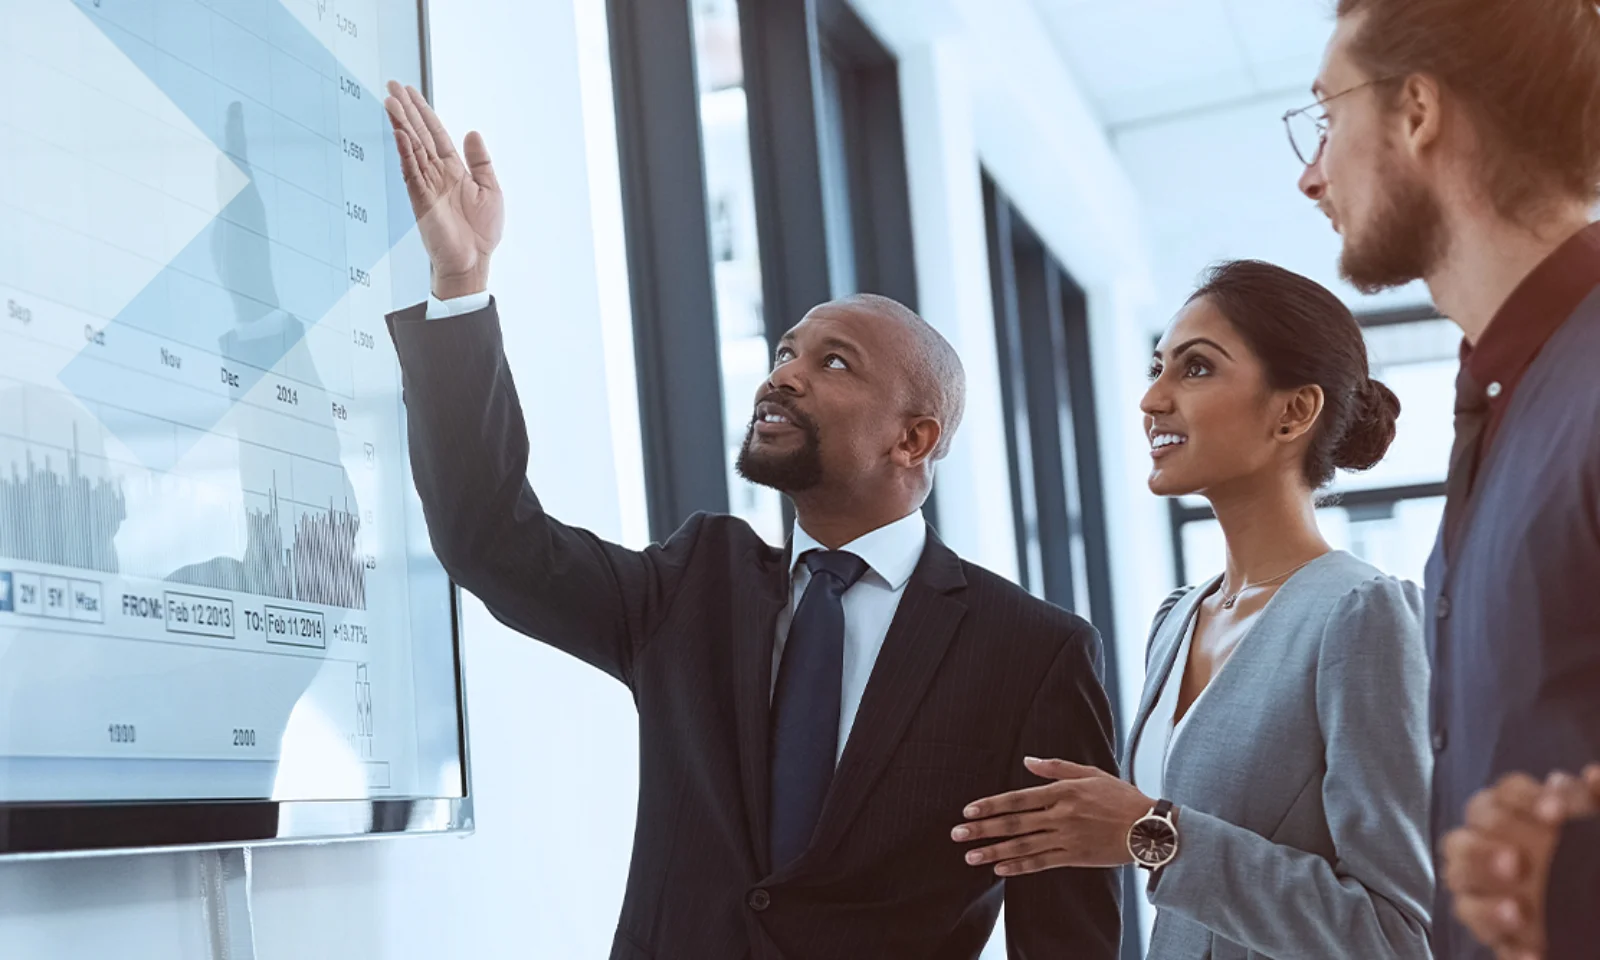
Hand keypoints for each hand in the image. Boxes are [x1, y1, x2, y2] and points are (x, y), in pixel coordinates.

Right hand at [384, 82, 503, 298]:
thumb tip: (472, 133)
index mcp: (453, 170)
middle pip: (418, 134)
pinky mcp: (420, 199)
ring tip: (391, 101)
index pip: (435, 134)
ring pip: (411, 148)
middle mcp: (436, 174)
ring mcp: (426, 185)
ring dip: (401, 124)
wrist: (473, 261)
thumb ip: (480, 161)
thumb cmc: (481, 233)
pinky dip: (406, 151)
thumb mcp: (490, 189)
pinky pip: (411, 171)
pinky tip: (400, 133)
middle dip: (406, 110)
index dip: (424, 112)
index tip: (411, 92)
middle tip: (392, 85)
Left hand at [950, 757, 1151, 875]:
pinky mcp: (1075, 857)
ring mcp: (1067, 838)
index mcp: (1062, 792)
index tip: (968, 811)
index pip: (1018, 799)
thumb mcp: (1090, 773)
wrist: (1149, 828)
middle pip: (1014, 824)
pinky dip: (1020, 866)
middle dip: (983, 829)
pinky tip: (1000, 869)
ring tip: (971, 857)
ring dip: (994, 852)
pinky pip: (1041, 863)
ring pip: (1023, 846)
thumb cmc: (1120, 797)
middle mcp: (1061, 815)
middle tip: (957, 835)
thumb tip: (1028, 760)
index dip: (991, 805)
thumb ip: (1057, 767)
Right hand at [1442, 769, 1599, 959]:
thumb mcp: (1593, 825)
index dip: (1521, 799)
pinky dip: (1509, 949)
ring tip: (1516, 914)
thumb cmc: (1584, 857)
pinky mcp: (1494, 931)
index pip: (1500, 796)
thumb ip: (1593, 801)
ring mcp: (1481, 891)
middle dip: (1483, 853)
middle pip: (1460, 842)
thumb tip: (1594, 777)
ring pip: (1460, 892)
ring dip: (1484, 903)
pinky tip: (1533, 954)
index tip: (1556, 812)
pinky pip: (1489, 940)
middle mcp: (1483, 848)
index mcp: (1508, 815)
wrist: (1592, 908)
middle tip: (1516, 864)